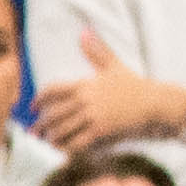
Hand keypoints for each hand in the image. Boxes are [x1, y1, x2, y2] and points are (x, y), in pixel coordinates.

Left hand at [35, 33, 185, 154]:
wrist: (153, 101)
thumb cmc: (133, 84)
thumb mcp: (114, 65)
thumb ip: (96, 50)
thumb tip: (84, 32)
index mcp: (84, 84)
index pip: (53, 90)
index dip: (39, 100)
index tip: (33, 108)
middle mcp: (85, 100)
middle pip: (53, 114)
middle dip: (41, 125)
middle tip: (34, 132)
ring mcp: (92, 116)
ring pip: (62, 130)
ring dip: (51, 138)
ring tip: (46, 143)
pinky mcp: (101, 130)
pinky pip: (78, 142)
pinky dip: (67, 149)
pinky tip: (62, 153)